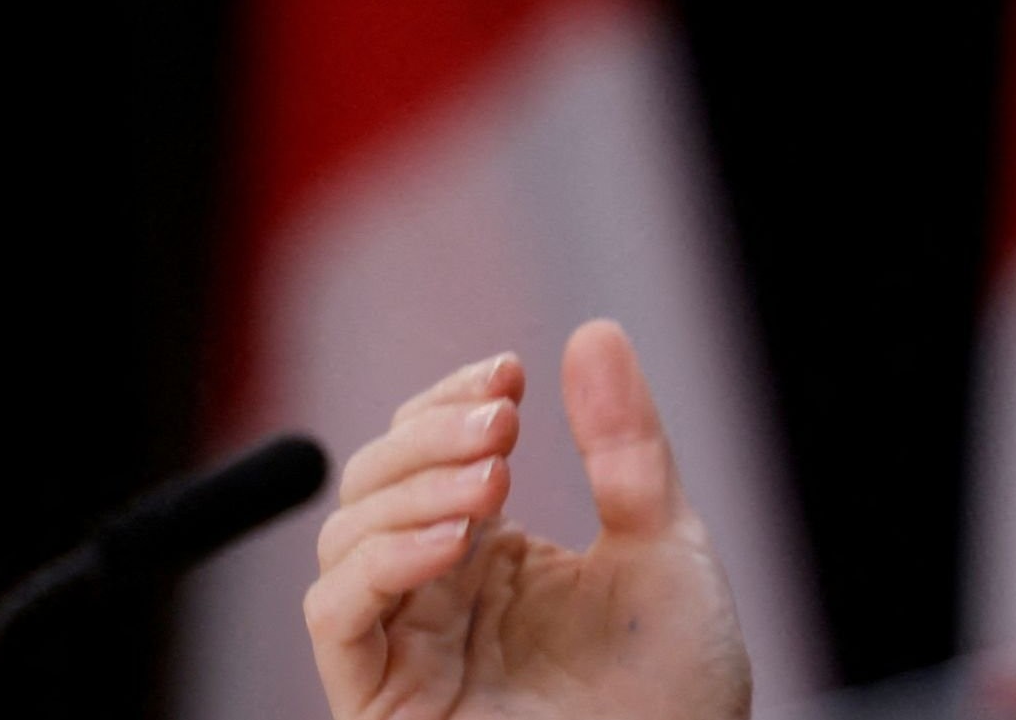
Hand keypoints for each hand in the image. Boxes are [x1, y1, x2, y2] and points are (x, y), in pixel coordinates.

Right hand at [305, 320, 750, 719]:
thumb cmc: (677, 687)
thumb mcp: (663, 542)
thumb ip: (624, 446)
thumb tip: (595, 331)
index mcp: (493, 555)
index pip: (431, 451)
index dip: (454, 400)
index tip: (510, 372)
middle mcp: (437, 596)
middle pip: (375, 484)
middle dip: (430, 434)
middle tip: (505, 420)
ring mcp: (408, 648)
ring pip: (344, 540)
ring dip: (408, 490)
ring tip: (493, 476)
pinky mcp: (383, 701)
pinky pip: (338, 619)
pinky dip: (380, 564)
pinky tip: (452, 539)